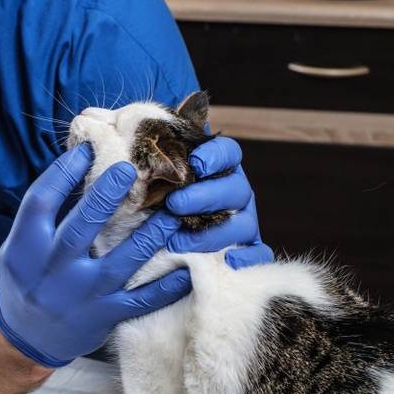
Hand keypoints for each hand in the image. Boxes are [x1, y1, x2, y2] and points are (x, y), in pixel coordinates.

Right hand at [0, 144, 192, 367]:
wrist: (25, 337)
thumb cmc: (26, 279)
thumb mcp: (20, 246)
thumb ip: (44, 217)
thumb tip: (79, 170)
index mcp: (25, 246)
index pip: (42, 200)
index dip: (64, 171)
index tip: (87, 148)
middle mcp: (52, 269)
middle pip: (81, 225)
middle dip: (106, 195)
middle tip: (130, 168)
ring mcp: (80, 294)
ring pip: (121, 261)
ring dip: (150, 235)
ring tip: (173, 212)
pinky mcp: (104, 316)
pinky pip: (141, 300)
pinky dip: (166, 286)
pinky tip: (188, 268)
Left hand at [165, 136, 273, 268]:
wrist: (161, 233)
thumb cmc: (158, 196)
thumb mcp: (156, 174)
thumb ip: (157, 155)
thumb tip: (134, 132)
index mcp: (220, 168)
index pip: (228, 152)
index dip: (215, 156)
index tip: (194, 163)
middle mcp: (236, 193)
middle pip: (235, 188)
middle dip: (205, 196)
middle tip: (174, 204)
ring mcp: (245, 221)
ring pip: (243, 224)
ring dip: (214, 232)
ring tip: (178, 240)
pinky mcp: (247, 249)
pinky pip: (258, 254)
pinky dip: (248, 258)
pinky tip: (228, 261)